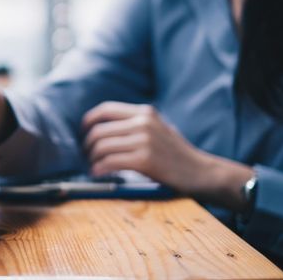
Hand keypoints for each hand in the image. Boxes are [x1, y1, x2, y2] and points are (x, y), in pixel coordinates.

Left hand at [83, 101, 252, 209]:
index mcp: (145, 112)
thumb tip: (103, 127)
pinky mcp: (144, 159)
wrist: (200, 171)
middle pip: (99, 130)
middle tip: (87, 156)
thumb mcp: (158, 128)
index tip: (82, 133)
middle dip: (87, 145)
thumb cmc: (175, 154)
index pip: (105, 109)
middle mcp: (143, 122)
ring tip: (93, 166)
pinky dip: (99, 168)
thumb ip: (135, 124)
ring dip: (92, 159)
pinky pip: (110, 162)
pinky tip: (97, 173)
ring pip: (101, 146)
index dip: (88, 121)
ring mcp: (144, 140)